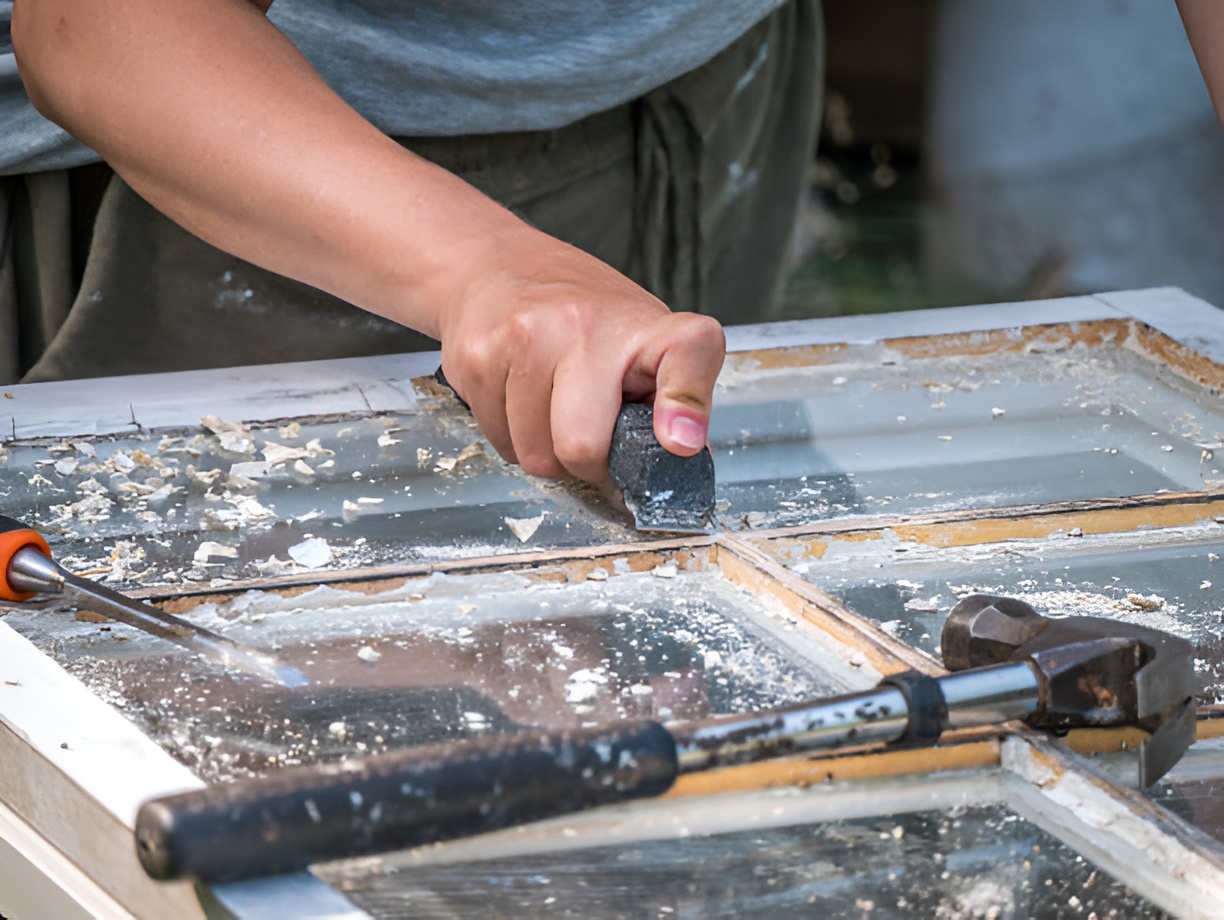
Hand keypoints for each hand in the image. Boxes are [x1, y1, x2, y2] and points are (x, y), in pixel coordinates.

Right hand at [437, 226, 725, 481]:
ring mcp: (526, 336)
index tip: (679, 442)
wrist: (496, 265)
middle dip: (586, 465)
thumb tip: (686, 453)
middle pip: (581, 446)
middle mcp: (587, 323)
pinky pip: (500, 444)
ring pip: (535, 456)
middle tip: (591, 439)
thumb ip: (671, 396)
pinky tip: (519, 399)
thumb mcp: (642, 340)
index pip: (687, 353)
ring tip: (550, 408)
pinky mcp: (477, 356)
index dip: (685, 404)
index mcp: (646, 325)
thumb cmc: (581, 314)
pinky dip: (513, 438)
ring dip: (545, 452)